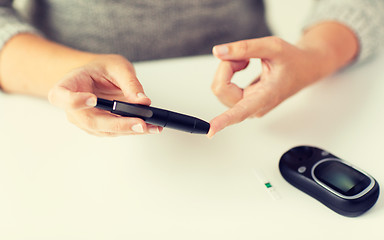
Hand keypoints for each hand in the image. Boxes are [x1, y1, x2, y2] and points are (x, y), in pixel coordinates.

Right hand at [48, 54, 161, 135]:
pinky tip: (149, 127)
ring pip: (105, 131)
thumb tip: (143, 101)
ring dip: (129, 130)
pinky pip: (114, 132)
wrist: (97, 77)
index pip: (62, 96)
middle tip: (140, 123)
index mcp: (69, 85)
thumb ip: (130, 82)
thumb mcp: (117, 67)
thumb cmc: (101, 69)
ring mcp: (85, 121)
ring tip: (151, 126)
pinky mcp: (99, 128)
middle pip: (90, 121)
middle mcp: (73, 108)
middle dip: (118, 124)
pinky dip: (132, 130)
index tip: (93, 100)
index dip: (75, 101)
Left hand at [207, 36, 327, 137]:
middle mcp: (255, 107)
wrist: (305, 68)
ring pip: (220, 88)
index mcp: (266, 96)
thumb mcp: (272, 46)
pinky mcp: (242, 103)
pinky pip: (223, 88)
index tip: (211, 131)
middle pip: (221, 89)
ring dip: (227, 69)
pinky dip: (228, 73)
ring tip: (246, 61)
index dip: (223, 121)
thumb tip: (218, 52)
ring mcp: (248, 107)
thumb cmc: (292, 60)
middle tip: (244, 57)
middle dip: (226, 67)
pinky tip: (243, 66)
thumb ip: (244, 48)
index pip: (241, 111)